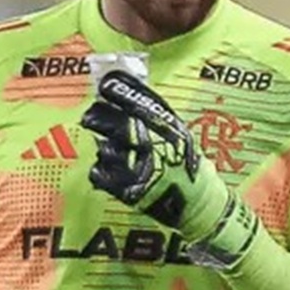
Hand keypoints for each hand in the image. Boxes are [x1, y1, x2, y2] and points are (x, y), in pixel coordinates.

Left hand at [81, 71, 253, 249]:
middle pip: (107, 121)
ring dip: (105, 148)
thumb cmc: (186, 163)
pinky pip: (99, 174)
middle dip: (96, 117)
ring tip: (117, 152)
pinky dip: (103, 172)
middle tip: (92, 119)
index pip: (129, 98)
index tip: (105, 88)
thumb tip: (128, 90)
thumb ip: (153, 112)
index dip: (113, 90)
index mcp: (162, 125)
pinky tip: (114, 172)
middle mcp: (147, 141)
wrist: (198, 200)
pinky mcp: (126, 188)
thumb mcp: (177, 130)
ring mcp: (135, 165)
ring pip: (103, 147)